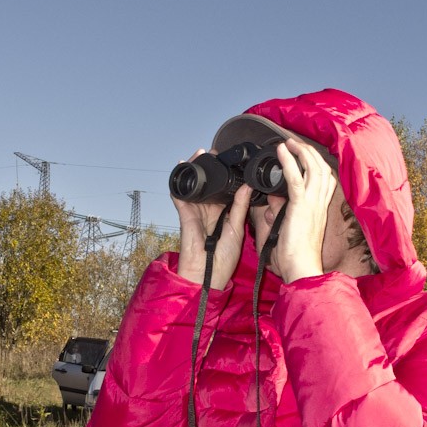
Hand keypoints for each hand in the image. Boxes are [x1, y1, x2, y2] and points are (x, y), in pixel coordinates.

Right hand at [173, 149, 251, 289]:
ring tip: (200, 153)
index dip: (228, 176)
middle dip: (210, 168)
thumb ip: (241, 206)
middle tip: (215, 152)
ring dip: (195, 169)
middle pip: (209, 184)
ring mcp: (196, 211)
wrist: (208, 274)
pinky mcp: (185, 214)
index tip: (234, 161)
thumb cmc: (224, 257)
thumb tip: (247, 186)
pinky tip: (182, 166)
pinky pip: (180, 195)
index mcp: (224, 213)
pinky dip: (179, 181)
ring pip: (194, 186)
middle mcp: (210, 209)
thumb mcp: (238, 229)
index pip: (225, 190)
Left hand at [269, 139, 336, 282]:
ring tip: (289, 141)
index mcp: (319, 210)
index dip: (319, 166)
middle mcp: (320, 204)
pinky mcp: (301, 205)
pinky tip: (282, 150)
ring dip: (301, 151)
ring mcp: (313, 203)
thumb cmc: (294, 256)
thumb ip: (279, 214)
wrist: (301, 268)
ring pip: (313, 168)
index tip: (308, 156)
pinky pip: (296, 178)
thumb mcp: (286, 230)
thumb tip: (271, 202)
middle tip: (297, 143)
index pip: (327, 182)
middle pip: (322, 169)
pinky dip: (289, 161)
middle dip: (310, 153)